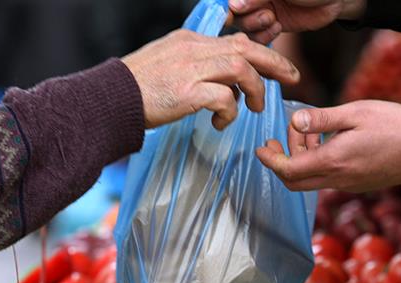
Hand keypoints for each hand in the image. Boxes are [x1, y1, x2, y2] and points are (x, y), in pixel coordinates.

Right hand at [123, 30, 299, 129]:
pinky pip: (224, 98)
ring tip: (254, 108)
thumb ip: (194, 65)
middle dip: (275, 63)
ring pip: (241, 69)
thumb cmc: (136, 88)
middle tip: (292, 78)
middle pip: (246, 49)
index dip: (262, 53)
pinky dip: (230, 112)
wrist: (108, 99)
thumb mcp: (167, 64)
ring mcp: (190, 69)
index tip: (277, 67)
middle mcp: (193, 50)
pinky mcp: (187, 92)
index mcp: (190, 41)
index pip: (235, 41)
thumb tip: (222, 82)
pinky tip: (221, 123)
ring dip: (255, 90)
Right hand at [229, 0, 366, 43]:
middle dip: (247, 16)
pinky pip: (258, 38)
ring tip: (273, 19)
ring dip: (256, 26)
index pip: (229, 0)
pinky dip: (264, 37)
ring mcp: (262, 11)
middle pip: (234, 14)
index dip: (227, 8)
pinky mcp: (273, 25)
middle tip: (267, 14)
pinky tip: (278, 27)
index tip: (229, 15)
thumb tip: (232, 5)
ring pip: (244, 27)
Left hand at [257, 100, 400, 191]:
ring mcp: (349, 185)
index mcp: (333, 161)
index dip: (270, 160)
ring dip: (303, 159)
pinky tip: (330, 142)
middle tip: (281, 138)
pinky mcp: (359, 184)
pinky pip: (328, 179)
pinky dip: (319, 163)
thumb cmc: (394, 127)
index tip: (261, 147)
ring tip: (312, 132)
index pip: (288, 170)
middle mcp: (337, 179)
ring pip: (312, 180)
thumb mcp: (355, 113)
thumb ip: (322, 119)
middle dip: (282, 161)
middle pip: (294, 182)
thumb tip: (295, 121)